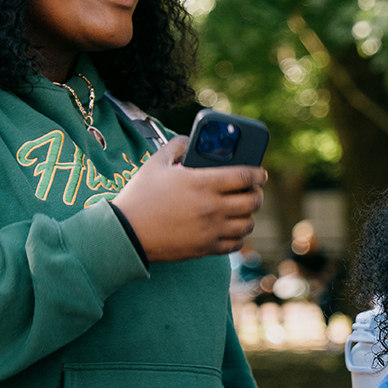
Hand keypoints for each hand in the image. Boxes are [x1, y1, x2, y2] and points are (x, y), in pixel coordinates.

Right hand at [111, 137, 265, 261]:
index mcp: (203, 183)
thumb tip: (189, 140)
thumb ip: (175, 147)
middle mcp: (213, 207)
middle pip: (253, 201)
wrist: (126, 232)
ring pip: (248, 224)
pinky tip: (232, 229)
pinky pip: (235, 243)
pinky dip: (238, 236)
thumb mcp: (155, 164)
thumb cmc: (140, 196)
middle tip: (252, 191)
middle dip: (257, 194)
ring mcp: (211, 229)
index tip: (261, 173)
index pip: (245, 176)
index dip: (258, 174)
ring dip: (249, 215)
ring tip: (243, 210)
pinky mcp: (206, 248)